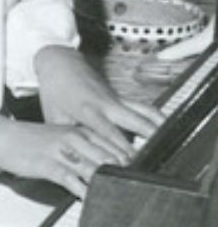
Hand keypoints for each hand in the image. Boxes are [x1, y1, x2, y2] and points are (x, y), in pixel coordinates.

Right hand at [0, 118, 134, 198]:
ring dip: (109, 185)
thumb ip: (83, 147)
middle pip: (110, 158)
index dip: (133, 161)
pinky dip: (85, 192)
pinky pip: (72, 181)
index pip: (116, 146)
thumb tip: (105, 163)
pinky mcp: (49, 165)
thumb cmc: (29, 140)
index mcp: (81, 131)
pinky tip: (92, 201)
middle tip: (142, 190)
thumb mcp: (60, 137)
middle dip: (126, 175)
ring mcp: (62, 151)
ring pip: (95, 169)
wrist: (0, 136)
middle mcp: (75, 138)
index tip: (147, 175)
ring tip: (123, 198)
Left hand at [36, 45, 163, 148]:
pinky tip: (166, 129)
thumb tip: (77, 158)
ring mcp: (117, 99)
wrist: (60, 64)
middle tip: (160, 155)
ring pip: (146, 111)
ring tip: (172, 143)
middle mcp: (107, 104)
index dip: (121, 148)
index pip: (109, 132)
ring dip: (159, 126)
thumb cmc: (55, 92)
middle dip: (149, 137)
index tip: (130, 162)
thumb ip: (68, 137)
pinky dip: (156, 118)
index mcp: (88, 110)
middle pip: (136, 120)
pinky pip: (144, 108)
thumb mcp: (54, 117)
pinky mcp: (123, 98)